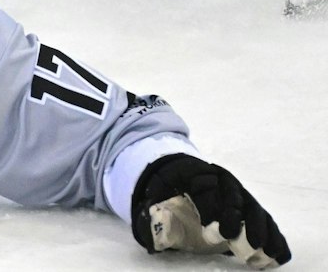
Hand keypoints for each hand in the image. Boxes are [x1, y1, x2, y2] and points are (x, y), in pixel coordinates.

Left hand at [132, 154, 289, 267]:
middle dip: (245, 223)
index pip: (209, 191)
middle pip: (238, 200)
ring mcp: (239, 194)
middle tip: (249, 246)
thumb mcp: (151, 195)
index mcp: (195, 174)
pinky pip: (266, 222)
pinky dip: (275, 238)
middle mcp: (222, 181)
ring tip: (267, 255)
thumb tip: (155, 233)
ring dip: (265, 233)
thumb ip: (150, 215)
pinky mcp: (250, 208)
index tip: (218, 234)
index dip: (216, 212)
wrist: (177, 176)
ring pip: (257, 211)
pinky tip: (280, 255)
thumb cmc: (164, 189)